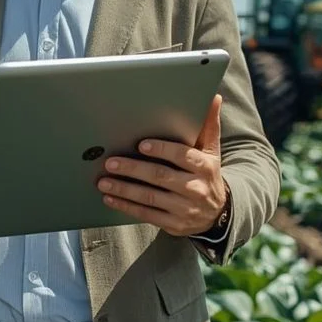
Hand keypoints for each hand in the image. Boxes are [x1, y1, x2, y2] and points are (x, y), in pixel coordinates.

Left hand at [97, 94, 227, 236]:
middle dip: (133, 169)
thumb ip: (208, 125)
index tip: (141, 145)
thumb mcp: (212, 151)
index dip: (162, 150)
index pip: (182, 156)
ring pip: (150, 198)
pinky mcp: (174, 224)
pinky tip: (110, 199)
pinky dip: (126, 207)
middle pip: (161, 177)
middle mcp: (196, 188)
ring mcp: (184, 208)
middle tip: (110, 162)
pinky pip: (146, 214)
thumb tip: (214, 97)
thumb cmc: (207, 174)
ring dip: (124, 189)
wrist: (218, 213)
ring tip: (104, 182)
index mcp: (205, 167)